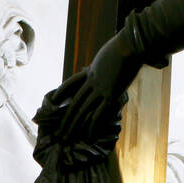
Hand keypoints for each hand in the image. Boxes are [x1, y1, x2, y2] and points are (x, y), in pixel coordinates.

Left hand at [58, 27, 144, 142]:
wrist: (130, 45)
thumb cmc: (126, 44)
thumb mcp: (111, 51)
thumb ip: (108, 59)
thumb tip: (110, 59)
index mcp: (92, 70)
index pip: (72, 83)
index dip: (62, 91)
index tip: (52, 99)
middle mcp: (92, 81)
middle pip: (75, 102)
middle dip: (66, 119)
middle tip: (58, 132)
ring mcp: (100, 89)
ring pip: (82, 110)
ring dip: (73, 126)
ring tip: (65, 138)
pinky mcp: (110, 94)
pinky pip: (98, 114)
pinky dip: (91, 126)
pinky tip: (87, 136)